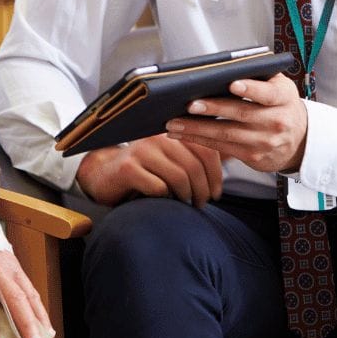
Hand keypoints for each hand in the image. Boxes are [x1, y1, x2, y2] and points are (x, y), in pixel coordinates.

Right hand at [74, 133, 222, 206]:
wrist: (103, 175)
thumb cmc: (144, 170)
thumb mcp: (170, 159)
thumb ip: (195, 156)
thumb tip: (233, 155)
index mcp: (172, 132)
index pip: (205, 149)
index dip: (216, 174)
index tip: (216, 193)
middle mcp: (157, 137)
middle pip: (193, 165)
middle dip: (203, 189)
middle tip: (202, 203)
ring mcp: (141, 151)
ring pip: (178, 177)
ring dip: (188, 196)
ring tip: (188, 204)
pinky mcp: (128, 168)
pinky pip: (159, 188)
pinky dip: (167, 198)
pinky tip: (166, 202)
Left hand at [166, 72, 307, 172]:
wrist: (300, 140)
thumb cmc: (281, 105)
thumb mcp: (280, 86)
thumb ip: (258, 76)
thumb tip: (223, 67)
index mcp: (283, 98)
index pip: (268, 92)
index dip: (250, 89)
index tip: (232, 84)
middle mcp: (277, 121)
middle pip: (241, 114)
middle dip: (213, 109)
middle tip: (189, 104)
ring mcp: (265, 141)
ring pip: (226, 134)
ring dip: (197, 128)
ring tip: (174, 122)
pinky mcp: (253, 157)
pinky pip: (222, 148)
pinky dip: (199, 140)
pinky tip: (182, 133)